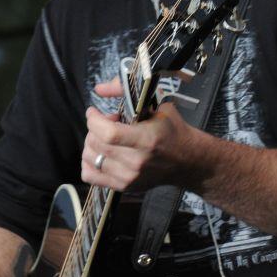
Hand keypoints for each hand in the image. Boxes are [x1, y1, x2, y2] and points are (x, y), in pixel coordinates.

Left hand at [81, 77, 197, 191]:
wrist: (187, 161)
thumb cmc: (172, 129)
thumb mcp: (156, 103)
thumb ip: (125, 90)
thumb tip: (99, 89)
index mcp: (146, 140)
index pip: (108, 134)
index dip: (94, 120)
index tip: (94, 112)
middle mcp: (136, 162)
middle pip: (96, 145)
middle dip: (93, 128)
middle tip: (106, 123)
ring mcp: (129, 178)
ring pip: (90, 159)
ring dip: (91, 143)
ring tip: (105, 138)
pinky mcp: (124, 187)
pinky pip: (90, 176)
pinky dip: (89, 162)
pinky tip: (101, 153)